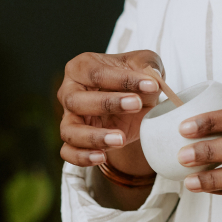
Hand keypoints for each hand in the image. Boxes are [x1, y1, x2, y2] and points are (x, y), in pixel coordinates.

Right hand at [57, 50, 162, 171]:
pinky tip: (102, 157)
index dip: (124, 79)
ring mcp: (69, 118)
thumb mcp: (143, 64)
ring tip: (121, 139)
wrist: (136, 103)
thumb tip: (152, 78)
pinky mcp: (74, 140)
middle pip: (76, 101)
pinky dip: (82, 157)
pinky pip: (68, 152)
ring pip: (69, 130)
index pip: (96, 73)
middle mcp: (69, 92)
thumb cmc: (133, 79)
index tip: (152, 85)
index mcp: (81, 67)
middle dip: (107, 104)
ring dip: (94, 136)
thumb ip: (146, 65)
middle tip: (136, 104)